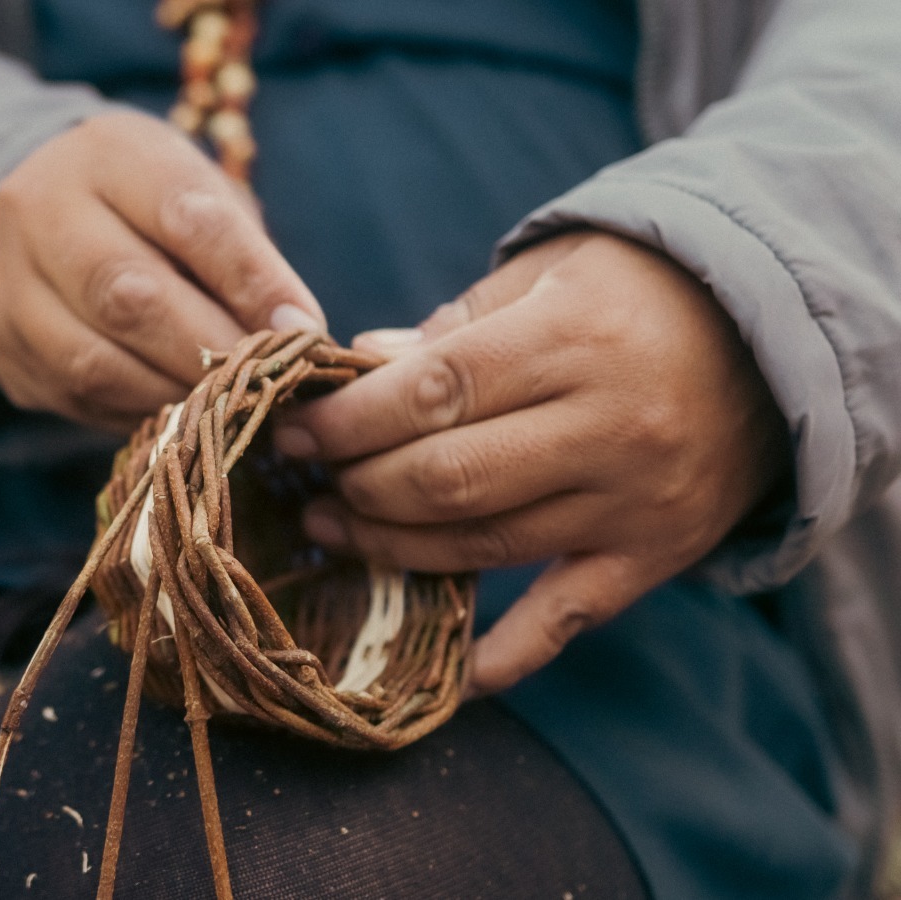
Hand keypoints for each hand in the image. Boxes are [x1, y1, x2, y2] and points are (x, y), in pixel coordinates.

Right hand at [0, 111, 325, 431]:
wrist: (49, 219)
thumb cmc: (152, 209)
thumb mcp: (202, 199)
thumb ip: (246, 259)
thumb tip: (298, 335)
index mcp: (107, 153)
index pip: (184, 214)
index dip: (250, 280)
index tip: (303, 329)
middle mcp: (41, 209)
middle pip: (127, 293)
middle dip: (210, 346)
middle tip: (267, 382)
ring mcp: (9, 284)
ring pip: (94, 360)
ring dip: (175, 392)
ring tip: (230, 405)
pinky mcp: (6, 350)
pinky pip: (77, 397)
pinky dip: (139, 413)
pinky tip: (181, 413)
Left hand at [276, 232, 790, 694]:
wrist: (774, 340)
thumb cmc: (632, 294)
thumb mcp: (546, 276)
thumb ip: (454, 325)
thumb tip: (361, 365)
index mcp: (569, 341)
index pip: (433, 393)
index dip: (348, 421)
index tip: (291, 429)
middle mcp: (607, 428)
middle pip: (448, 479)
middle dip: (359, 486)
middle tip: (311, 483)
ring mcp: (633, 502)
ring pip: (485, 547)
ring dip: (393, 549)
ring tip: (337, 530)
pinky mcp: (654, 556)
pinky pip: (568, 617)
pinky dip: (508, 652)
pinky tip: (452, 673)